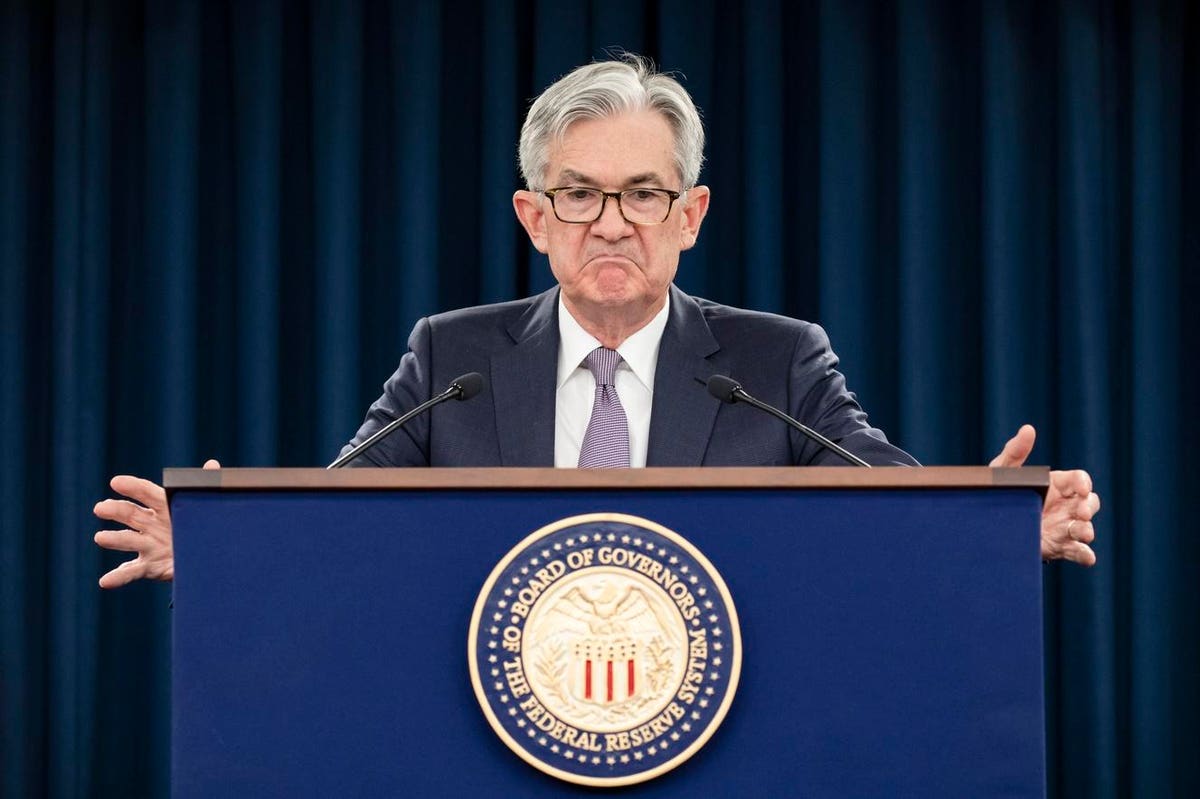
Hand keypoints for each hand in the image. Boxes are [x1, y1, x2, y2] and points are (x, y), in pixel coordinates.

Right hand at [93, 459, 220, 587]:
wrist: (209, 556)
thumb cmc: (204, 526)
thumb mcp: (207, 507)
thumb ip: (208, 487)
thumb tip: (212, 465)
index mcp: (165, 506)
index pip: (147, 493)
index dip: (133, 487)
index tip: (116, 482)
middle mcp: (152, 524)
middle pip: (131, 514)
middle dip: (115, 510)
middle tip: (100, 508)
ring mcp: (149, 545)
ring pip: (128, 540)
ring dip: (114, 539)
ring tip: (100, 538)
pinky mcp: (150, 566)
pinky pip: (131, 571)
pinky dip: (118, 577)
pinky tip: (105, 581)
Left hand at [990, 425, 1098, 565]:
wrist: (987, 527)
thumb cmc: (999, 493)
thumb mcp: (1003, 472)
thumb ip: (1015, 452)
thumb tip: (1029, 429)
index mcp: (1057, 485)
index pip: (1079, 480)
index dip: (1083, 483)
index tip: (1081, 488)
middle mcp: (1065, 506)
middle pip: (1090, 503)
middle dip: (1090, 506)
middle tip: (1081, 512)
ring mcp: (1064, 527)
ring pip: (1086, 528)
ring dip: (1088, 530)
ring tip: (1082, 532)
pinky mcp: (1058, 547)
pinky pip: (1078, 552)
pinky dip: (1086, 555)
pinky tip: (1088, 557)